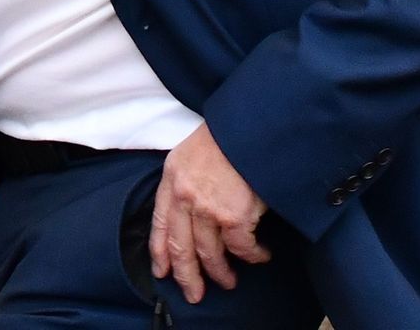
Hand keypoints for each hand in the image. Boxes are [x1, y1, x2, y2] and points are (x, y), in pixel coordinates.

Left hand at [150, 123, 270, 304]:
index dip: (160, 252)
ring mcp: (209, 209)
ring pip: (210, 254)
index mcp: (172, 180)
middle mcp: (185, 197)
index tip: (162, 272)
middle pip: (181, 248)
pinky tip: (260, 256)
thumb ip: (185, 182)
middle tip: (194, 294)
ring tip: (229, 281)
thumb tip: (189, 213)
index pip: (159, 224)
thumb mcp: (190, 154)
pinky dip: (252, 256)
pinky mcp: (235, 216)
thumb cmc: (227, 137)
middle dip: (187, 276)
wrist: (252, 126)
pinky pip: (241, 248)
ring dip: (221, 272)